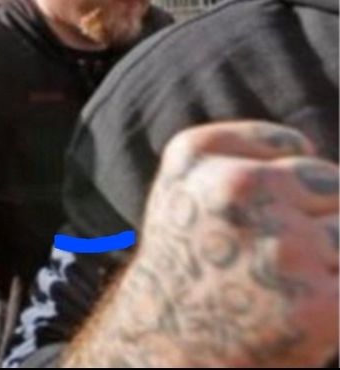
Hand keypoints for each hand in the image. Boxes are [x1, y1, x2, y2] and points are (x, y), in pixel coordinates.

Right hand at [69, 121, 337, 366]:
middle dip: (314, 214)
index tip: (247, 216)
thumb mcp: (184, 187)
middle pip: (329, 181)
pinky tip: (301, 305)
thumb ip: (241, 153)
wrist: (168, 346)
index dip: (282, 184)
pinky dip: (336, 291)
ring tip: (281, 281)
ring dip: (328, 254)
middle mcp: (237, 191)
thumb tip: (323, 167)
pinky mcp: (321, 304)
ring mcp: (284, 247)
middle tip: (267, 255)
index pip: (290, 146)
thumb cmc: (189, 261)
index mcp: (198, 158)